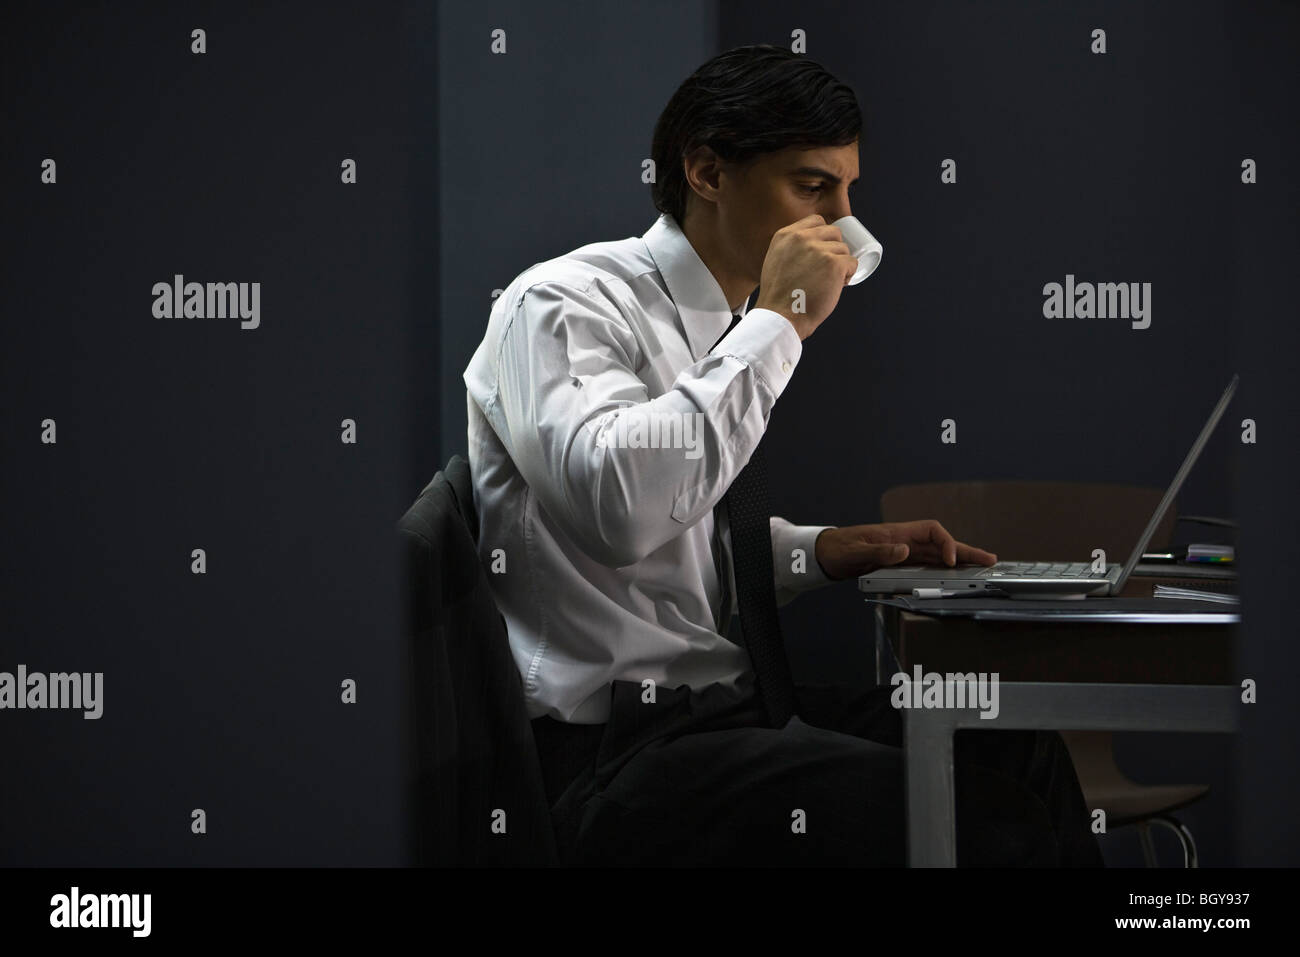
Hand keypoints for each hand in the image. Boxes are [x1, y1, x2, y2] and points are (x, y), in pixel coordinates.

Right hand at [754, 215, 858, 340]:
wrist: (781, 316)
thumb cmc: (779, 296)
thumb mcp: (775, 261)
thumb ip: (790, 248)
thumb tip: (813, 244)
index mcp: (786, 235)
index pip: (816, 220)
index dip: (824, 235)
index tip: (823, 249)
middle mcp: (802, 238)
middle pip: (833, 232)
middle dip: (835, 249)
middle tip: (827, 269)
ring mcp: (819, 250)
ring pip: (844, 249)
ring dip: (841, 265)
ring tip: (829, 282)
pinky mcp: (834, 264)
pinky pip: (852, 263)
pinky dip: (848, 275)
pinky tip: (836, 286)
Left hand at [813, 520, 997, 580]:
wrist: (826, 555)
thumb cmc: (838, 549)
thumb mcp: (855, 551)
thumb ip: (879, 551)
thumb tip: (904, 551)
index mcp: (897, 533)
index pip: (932, 531)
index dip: (945, 543)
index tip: (949, 560)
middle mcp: (905, 541)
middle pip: (941, 544)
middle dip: (965, 551)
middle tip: (990, 559)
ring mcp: (904, 554)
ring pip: (938, 556)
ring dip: (960, 562)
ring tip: (982, 568)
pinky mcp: (900, 565)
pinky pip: (927, 567)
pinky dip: (944, 571)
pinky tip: (955, 576)